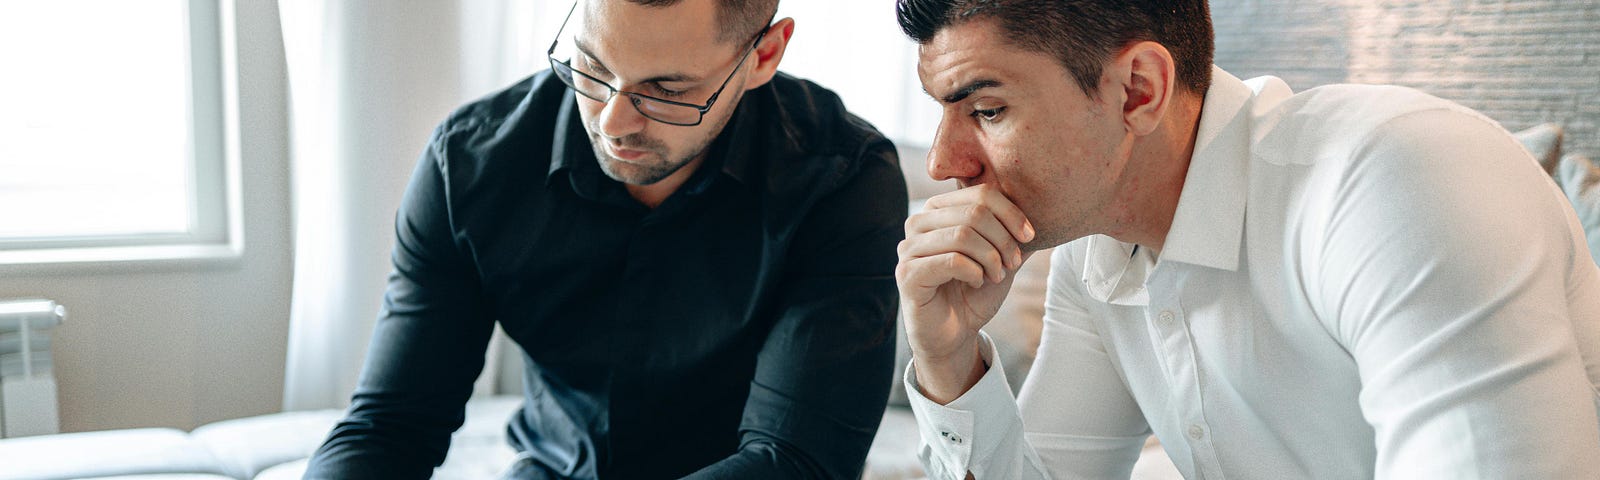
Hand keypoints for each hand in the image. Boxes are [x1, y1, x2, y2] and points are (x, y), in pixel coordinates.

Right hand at [896, 184, 1033, 403]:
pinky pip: (952, 260)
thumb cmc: (973, 292)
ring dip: (991, 258)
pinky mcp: (907, 273)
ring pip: (963, 235)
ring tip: (997, 275)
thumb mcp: (1000, 256)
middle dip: (1004, 239)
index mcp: (939, 209)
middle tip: (1014, 263)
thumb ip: (1013, 233)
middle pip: (974, 212)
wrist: (954, 333)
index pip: (981, 193)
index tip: (1030, 237)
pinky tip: (978, 282)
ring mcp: (909, 247)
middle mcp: (918, 222)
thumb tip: (1042, 212)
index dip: (1012, 213)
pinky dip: (975, 272)